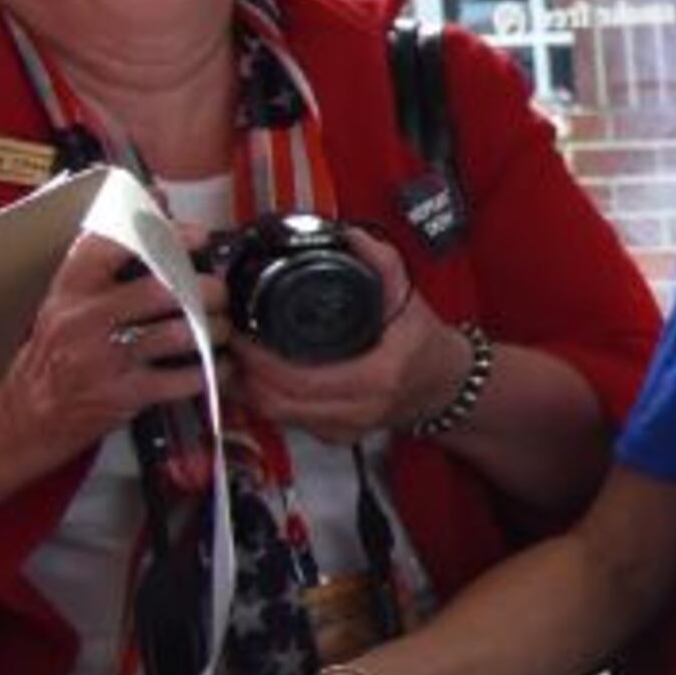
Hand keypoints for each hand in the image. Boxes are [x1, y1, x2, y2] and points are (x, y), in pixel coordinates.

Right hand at [0, 228, 218, 461]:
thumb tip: (161, 201)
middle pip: (164, 290)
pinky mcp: (123, 395)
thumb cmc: (59, 349)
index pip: (116, 244)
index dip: (165, 234)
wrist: (29, 414)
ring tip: (219, 328)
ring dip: (215, 329)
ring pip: (181, 333)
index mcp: (72, 288)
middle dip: (206, 289)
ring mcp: (104, 358)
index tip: (197, 236)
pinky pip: (185, 378)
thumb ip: (112, 256)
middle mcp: (85, 319)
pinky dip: (212, 369)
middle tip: (217, 293)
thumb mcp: (70, 299)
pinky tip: (216, 364)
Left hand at [231, 236, 451, 441]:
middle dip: (244, 373)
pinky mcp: (335, 436)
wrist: (443, 383)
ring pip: (276, 415)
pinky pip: (287, 421)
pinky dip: (266, 399)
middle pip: (277, 402)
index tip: (243, 334)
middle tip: (232, 342)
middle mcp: (359, 409)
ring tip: (238, 357)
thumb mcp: (407, 299)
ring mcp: (345, 428)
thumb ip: (382, 265)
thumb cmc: (425, 346)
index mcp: (376, 376)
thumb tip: (351, 238)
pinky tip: (258, 378)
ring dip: (249, 388)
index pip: (297, 379)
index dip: (259, 360)